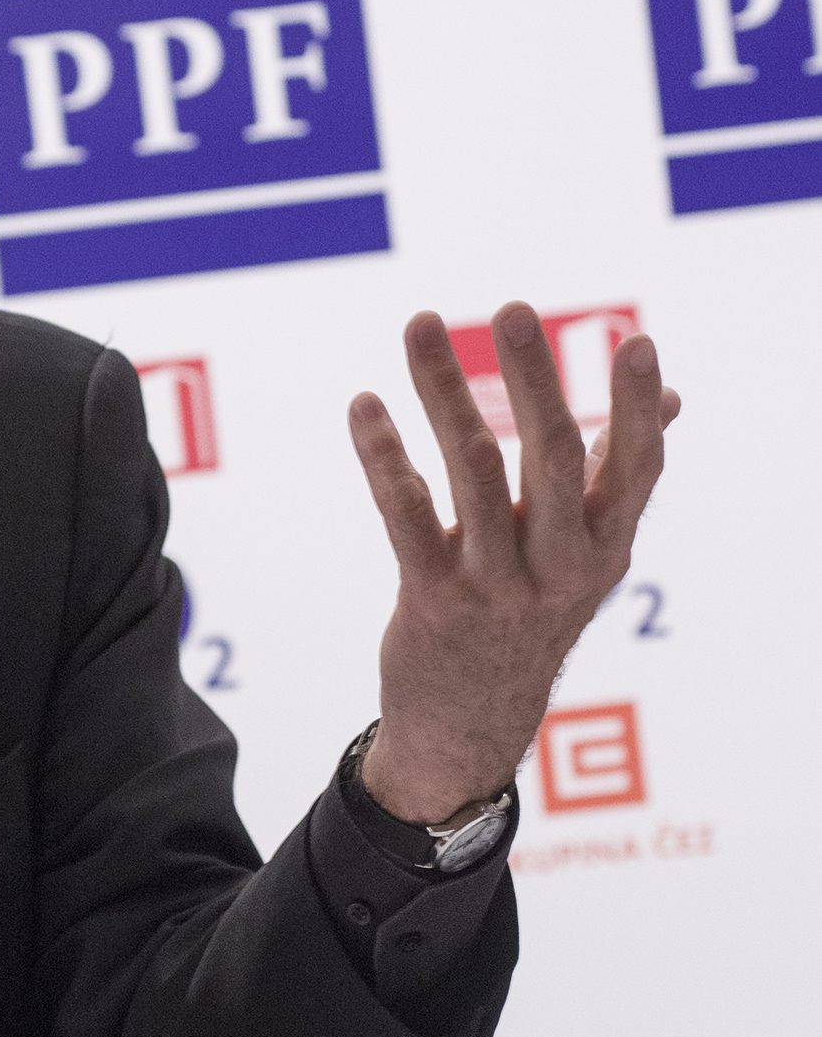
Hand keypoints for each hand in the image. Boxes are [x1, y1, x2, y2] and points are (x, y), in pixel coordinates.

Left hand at [349, 304, 680, 825]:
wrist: (470, 726)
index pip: (636, 467)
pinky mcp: (433, 599)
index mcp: (606, 548)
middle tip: (513, 310)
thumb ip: (617, 473)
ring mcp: (496, 585)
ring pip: (473, 473)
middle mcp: (561, 567)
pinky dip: (384, 456)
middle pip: (554, 458)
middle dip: (535, 380)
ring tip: (420, 326)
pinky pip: (407, 515)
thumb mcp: (587, 555)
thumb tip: (671, 394)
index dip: (638, 407)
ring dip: (445, 393)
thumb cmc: (532, 614)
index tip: (635, 341)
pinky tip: (365, 405)